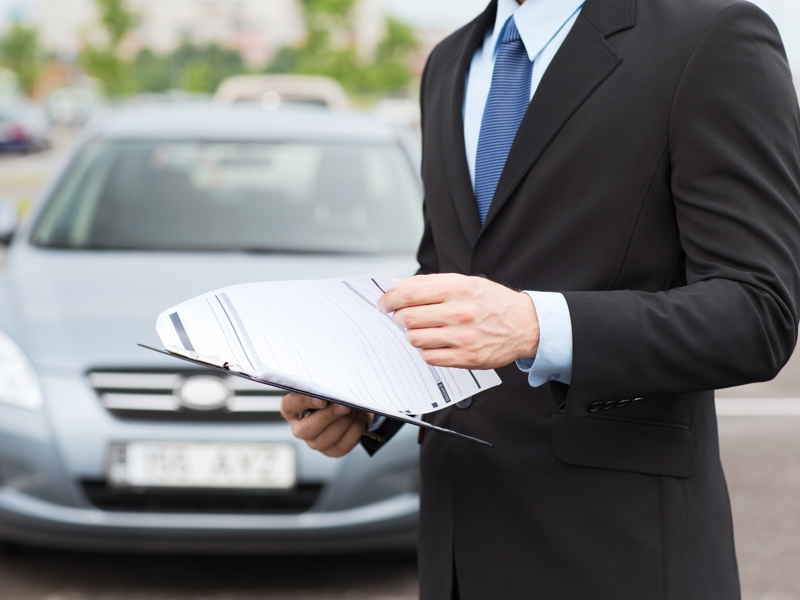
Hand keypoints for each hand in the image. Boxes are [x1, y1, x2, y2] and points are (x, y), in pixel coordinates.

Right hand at [280, 393, 373, 457]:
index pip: (289, 406)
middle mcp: (300, 429)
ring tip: (353, 411)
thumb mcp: (326, 387)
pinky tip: (358, 420)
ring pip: (324, 441)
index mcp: (292, 410)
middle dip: (327, 417)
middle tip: (344, 407)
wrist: (351, 408)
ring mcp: (314, 442)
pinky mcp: (331, 451)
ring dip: (342, 424)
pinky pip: (341, 446)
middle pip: (306, 430)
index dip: (304, 403)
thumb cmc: (333, 395)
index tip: (322, 400)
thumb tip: (331, 390)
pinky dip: (353, 432)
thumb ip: (323, 387)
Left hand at [377, 273, 539, 369]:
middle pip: (408, 318)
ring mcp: (463, 337)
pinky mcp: (466, 358)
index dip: (389, 300)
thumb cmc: (490, 302)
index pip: (409, 294)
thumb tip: (396, 287)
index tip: (383, 304)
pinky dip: (426, 351)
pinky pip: (430, 357)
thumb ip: (429, 284)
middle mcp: (460, 312)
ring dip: (412, 335)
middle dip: (398, 318)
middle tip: (401, 318)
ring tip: (420, 330)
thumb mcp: (463, 282)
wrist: (524, 325)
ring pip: (416, 339)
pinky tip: (434, 343)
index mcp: (457, 289)